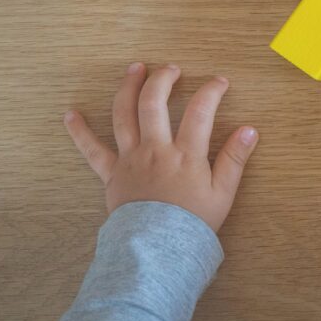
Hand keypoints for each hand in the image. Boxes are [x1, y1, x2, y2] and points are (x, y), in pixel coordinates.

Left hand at [63, 63, 258, 231]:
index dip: (211, 91)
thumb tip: (250, 130)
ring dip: (128, 88)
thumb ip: (235, 159)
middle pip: (154, 103)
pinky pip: (92, 150)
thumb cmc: (193, 223)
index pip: (200, 111)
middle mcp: (156, 150)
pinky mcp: (111, 174)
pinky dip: (80, 132)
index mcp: (185, 154)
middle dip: (163, 79)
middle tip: (171, 68)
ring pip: (124, 116)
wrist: (157, 252)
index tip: (220, 82)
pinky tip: (70, 114)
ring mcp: (130, 159)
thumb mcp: (223, 193)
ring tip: (134, 68)